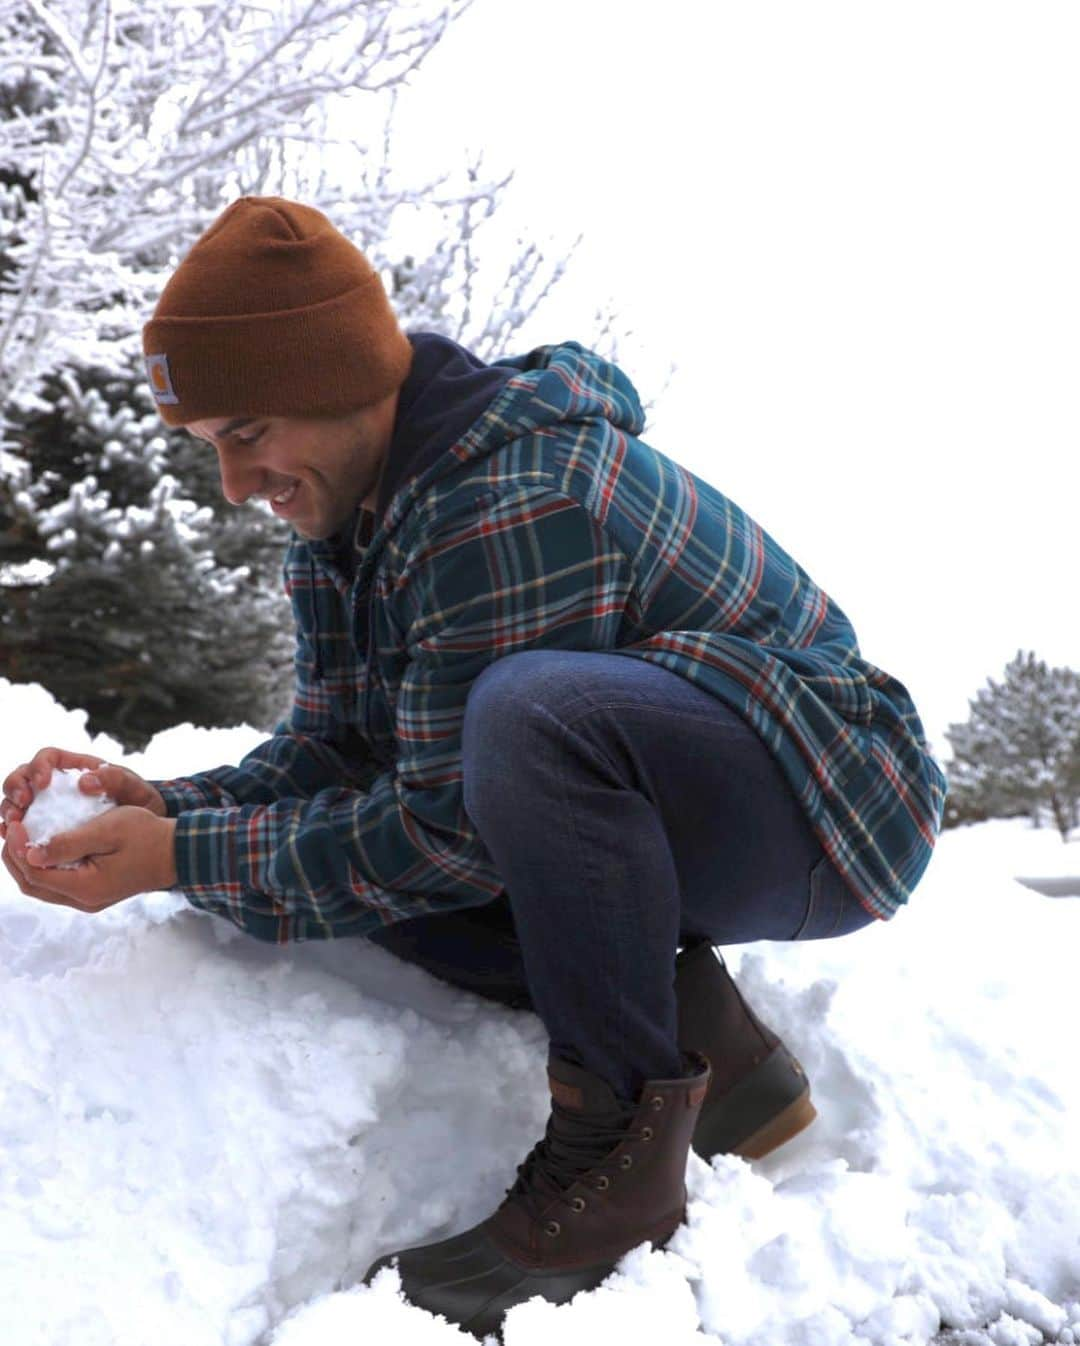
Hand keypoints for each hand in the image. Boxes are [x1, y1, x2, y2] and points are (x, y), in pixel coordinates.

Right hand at [1, 747, 166, 840]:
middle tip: (22, 805)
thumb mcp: (134, 787)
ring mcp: (47, 805)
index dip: (38, 767)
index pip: (46, 757)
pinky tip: (15, 843)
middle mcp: (55, 784)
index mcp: (74, 767)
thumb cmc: (138, 801)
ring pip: (15, 802)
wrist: (143, 829)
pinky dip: (13, 832)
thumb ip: (116, 779)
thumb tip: (84, 782)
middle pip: (21, 777)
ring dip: (9, 811)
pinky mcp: (44, 826)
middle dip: (15, 789)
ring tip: (14, 825)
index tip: (42, 784)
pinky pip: (22, 827)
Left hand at [1, 806, 177, 912]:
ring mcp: (89, 900)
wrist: (177, 852)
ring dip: (26, 863)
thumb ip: (69, 842)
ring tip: (20, 836)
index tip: (15, 821)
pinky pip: (57, 884)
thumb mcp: (108, 829)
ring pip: (42, 887)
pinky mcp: (94, 893)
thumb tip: (31, 852)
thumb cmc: (146, 835)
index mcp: (86, 887)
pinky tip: (43, 846)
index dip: (18, 848)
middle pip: (33, 885)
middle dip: (15, 857)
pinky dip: (43, 866)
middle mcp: (84, 900)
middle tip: (10, 828)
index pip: (36, 872)